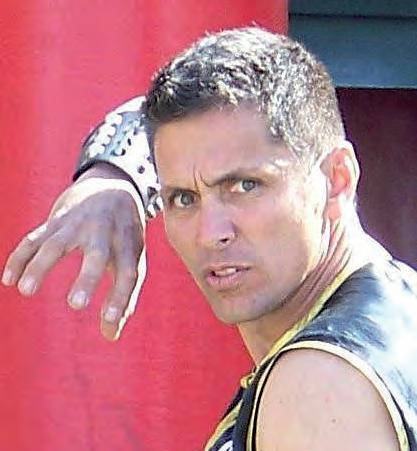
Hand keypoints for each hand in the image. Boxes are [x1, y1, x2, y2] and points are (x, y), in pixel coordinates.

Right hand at [1, 163, 145, 340]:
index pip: (128, 273)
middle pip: (97, 254)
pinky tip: (8, 279)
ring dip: (40, 265)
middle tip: (76, 305)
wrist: (113, 187)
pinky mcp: (57, 220)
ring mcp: (79, 224)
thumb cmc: (124, 234)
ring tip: (26, 291)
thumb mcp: (134, 258)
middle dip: (87, 278)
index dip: (120, 299)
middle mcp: (105, 232)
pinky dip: (20, 257)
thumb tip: (111, 335)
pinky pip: (34, 238)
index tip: (109, 325)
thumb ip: (124, 295)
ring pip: (56, 243)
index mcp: (128, 244)